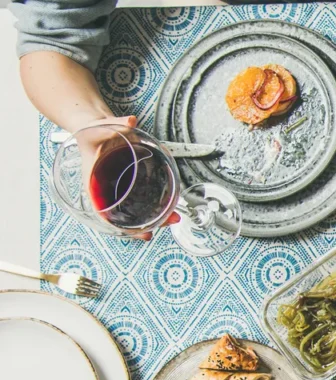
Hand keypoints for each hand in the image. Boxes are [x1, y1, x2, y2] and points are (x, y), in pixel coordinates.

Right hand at [76, 116, 176, 240]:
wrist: (95, 129)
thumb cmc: (92, 132)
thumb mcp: (98, 127)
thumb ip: (114, 123)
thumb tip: (130, 121)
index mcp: (93, 183)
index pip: (104, 213)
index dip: (123, 227)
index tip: (142, 234)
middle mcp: (106, 191)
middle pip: (125, 216)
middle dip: (148, 223)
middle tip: (168, 222)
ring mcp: (119, 188)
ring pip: (136, 209)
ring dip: (156, 215)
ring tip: (174, 216)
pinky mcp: (130, 182)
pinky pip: (142, 196)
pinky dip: (155, 201)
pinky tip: (169, 203)